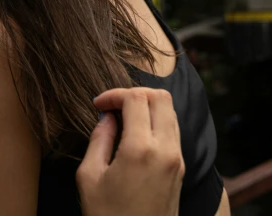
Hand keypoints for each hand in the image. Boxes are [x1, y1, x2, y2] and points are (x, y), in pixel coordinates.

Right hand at [76, 88, 183, 215]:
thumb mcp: (90, 178)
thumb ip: (99, 139)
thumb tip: (108, 117)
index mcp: (141, 149)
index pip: (136, 98)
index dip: (114, 94)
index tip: (98, 105)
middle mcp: (166, 150)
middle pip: (160, 96)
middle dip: (135, 93)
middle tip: (114, 107)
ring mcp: (177, 159)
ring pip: (170, 111)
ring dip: (148, 106)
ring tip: (124, 120)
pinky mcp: (181, 169)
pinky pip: (173, 130)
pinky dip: (157, 121)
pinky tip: (136, 135)